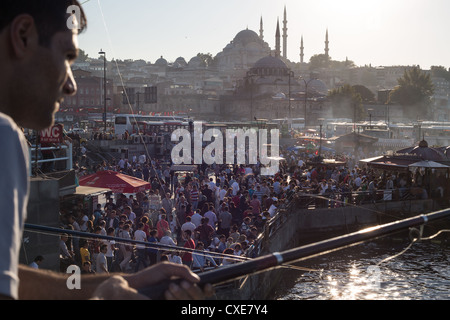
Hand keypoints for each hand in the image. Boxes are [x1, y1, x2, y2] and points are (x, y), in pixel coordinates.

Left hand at [93, 262, 213, 299]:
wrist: (132, 287)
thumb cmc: (149, 278)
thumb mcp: (166, 269)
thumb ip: (182, 271)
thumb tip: (198, 279)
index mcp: (184, 285)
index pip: (203, 291)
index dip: (208, 289)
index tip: (207, 286)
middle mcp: (182, 296)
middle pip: (198, 298)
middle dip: (191, 291)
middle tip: (178, 284)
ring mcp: (176, 303)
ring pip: (189, 303)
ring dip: (182, 295)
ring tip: (169, 287)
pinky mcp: (168, 307)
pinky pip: (179, 306)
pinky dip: (176, 299)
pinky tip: (166, 293)